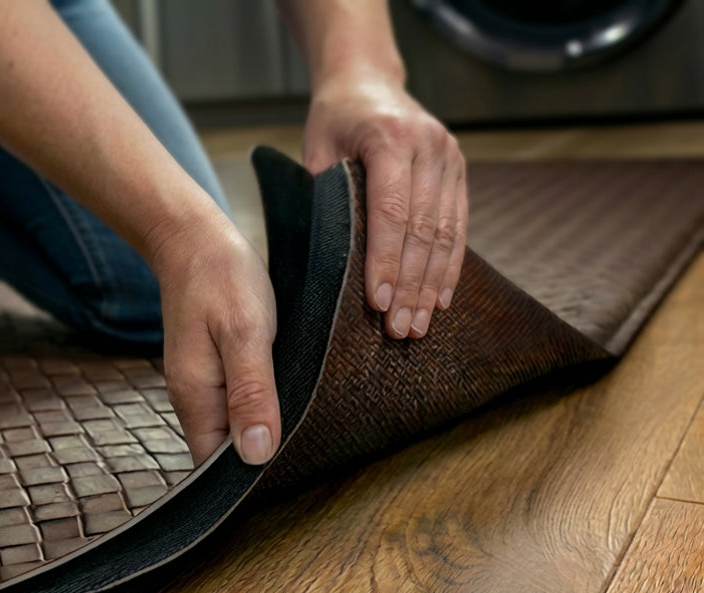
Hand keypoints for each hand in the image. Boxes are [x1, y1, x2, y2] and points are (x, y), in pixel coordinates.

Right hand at [148, 214, 279, 466]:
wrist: (193, 239)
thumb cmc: (222, 278)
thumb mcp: (245, 333)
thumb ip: (251, 393)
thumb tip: (256, 454)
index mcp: (196, 399)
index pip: (216, 467)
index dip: (248, 479)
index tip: (287, 476)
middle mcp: (193, 401)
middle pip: (223, 455)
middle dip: (259, 460)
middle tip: (305, 455)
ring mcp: (200, 389)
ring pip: (230, 432)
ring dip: (261, 434)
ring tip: (301, 434)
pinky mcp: (212, 374)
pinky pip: (233, 408)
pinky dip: (256, 410)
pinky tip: (283, 403)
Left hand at [302, 76, 466, 339]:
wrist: (367, 79)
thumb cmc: (334, 120)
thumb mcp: (317, 151)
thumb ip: (327, 199)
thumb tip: (333, 262)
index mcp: (390, 138)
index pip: (390, 213)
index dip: (385, 262)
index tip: (378, 303)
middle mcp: (428, 146)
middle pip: (422, 230)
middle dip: (411, 286)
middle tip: (400, 329)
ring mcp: (449, 157)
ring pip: (444, 234)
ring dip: (431, 286)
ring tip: (418, 326)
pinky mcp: (458, 171)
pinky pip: (458, 227)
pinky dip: (450, 267)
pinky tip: (440, 299)